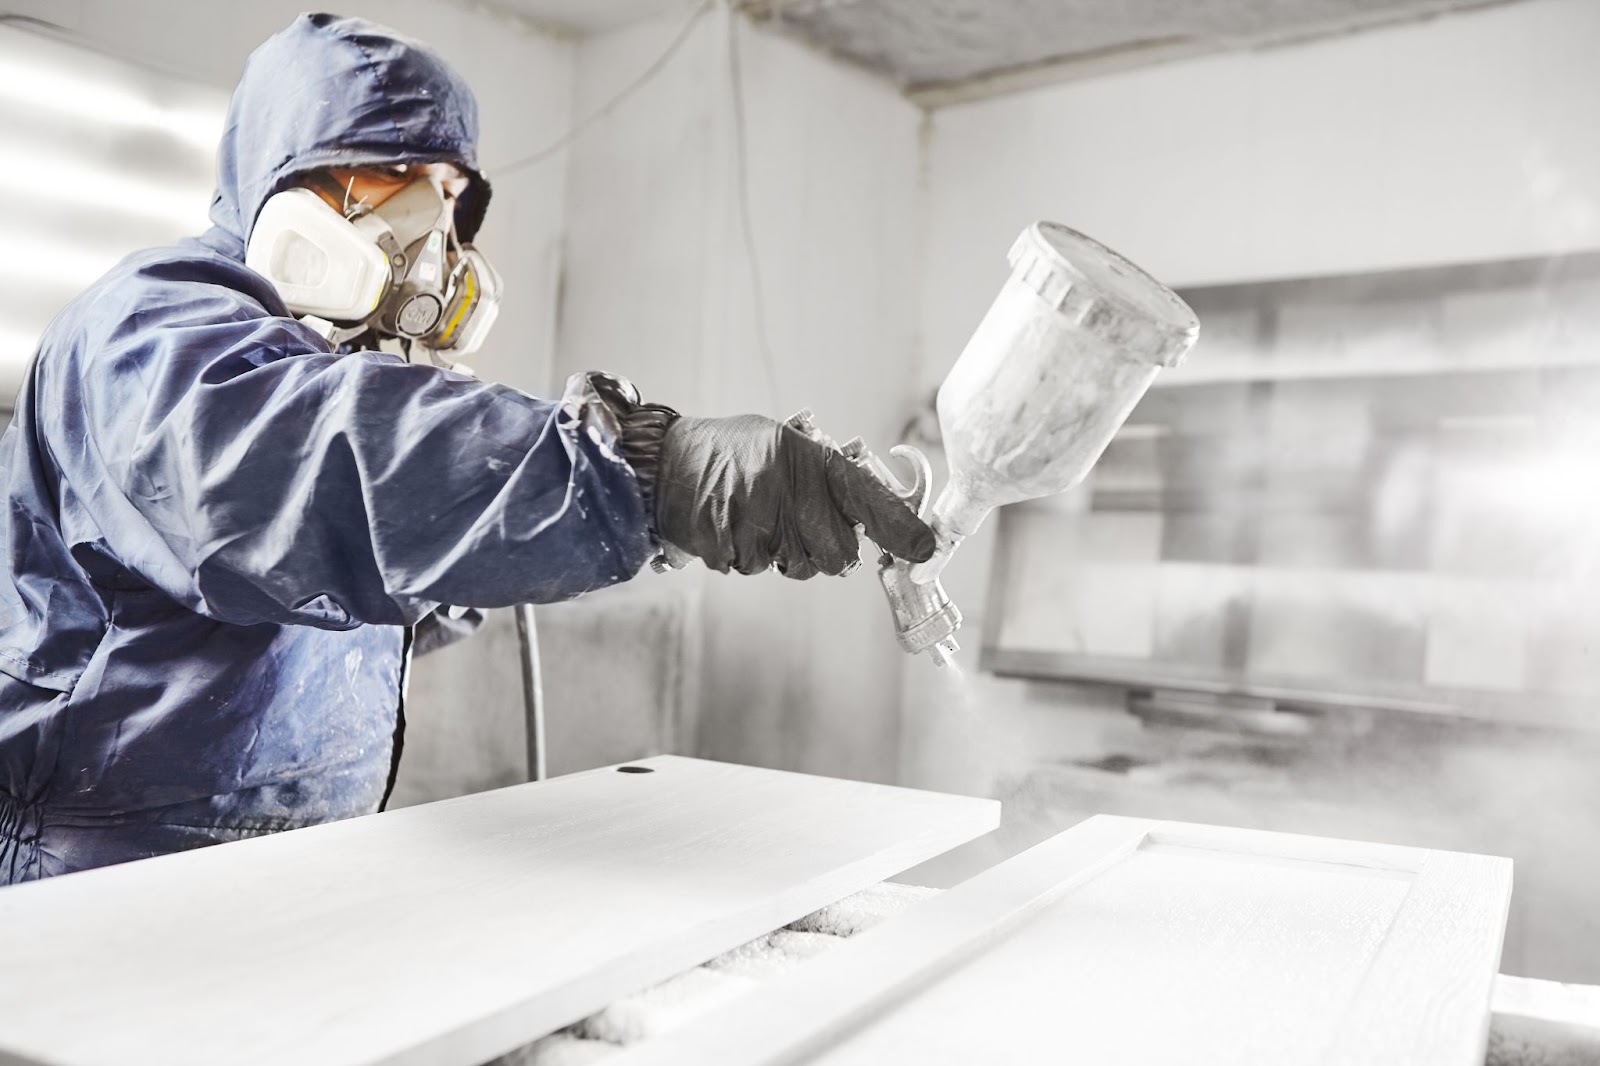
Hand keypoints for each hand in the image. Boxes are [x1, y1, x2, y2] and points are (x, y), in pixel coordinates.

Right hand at [655, 415, 936, 579]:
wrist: (667, 462)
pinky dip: (749, 552)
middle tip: (801, 521)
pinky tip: (733, 524)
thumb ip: (831, 477)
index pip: (871, 503)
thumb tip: (875, 513)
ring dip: (784, 550)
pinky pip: (758, 568)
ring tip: (757, 514)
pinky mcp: (731, 553)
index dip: (903, 531)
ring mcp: (759, 528)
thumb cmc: (736, 450)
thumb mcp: (789, 444)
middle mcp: (790, 497)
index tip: (924, 548)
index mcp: (811, 461)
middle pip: (838, 557)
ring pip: (797, 566)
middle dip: (827, 547)